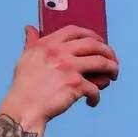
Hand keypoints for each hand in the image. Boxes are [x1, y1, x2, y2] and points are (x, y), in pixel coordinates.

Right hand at [0, 26, 118, 124]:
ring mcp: (69, 67)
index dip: (91, 34)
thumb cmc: (25, 86)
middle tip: (113, 61)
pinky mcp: (76, 84)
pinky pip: (96, 88)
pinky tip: (91, 102)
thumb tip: (30, 29)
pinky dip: (96, 97)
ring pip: (102, 63)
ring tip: (112, 77)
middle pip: (94, 45)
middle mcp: (59, 52)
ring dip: (112, 70)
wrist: (24, 108)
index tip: (100, 41)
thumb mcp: (25, 59)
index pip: (75, 31)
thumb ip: (32, 43)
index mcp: (47, 44)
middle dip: (109, 52)